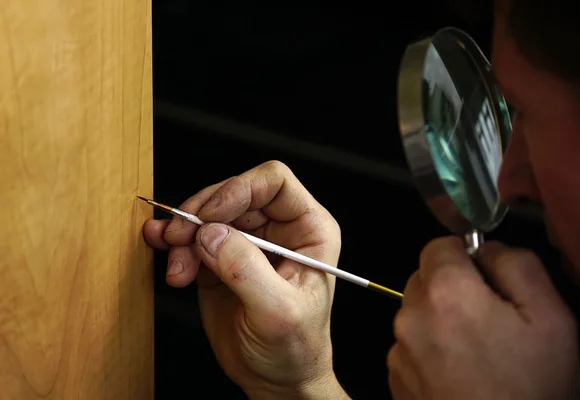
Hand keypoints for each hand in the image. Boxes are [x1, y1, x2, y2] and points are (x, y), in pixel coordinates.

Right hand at [143, 161, 348, 399]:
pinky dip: (174, 243)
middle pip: (233, 194)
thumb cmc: (295, 349)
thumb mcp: (278, 311)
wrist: (276, 381)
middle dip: (202, 213)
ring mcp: (247, 243)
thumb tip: (210, 234)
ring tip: (175, 263)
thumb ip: (245, 269)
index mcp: (308, 230)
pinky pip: (193, 239)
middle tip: (180, 237)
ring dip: (183, 233)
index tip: (211, 215)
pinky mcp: (220, 260)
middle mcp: (278, 229)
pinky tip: (162, 250)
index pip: (274, 182)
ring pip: (208, 215)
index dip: (239, 189)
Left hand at [387, 237, 579, 399]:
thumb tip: (487, 250)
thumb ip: (515, 264)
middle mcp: (410, 315)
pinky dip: (430, 349)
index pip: (438, 245)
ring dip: (440, 319)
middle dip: (452, 287)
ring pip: (416, 312)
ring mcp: (398, 349)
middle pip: (424, 278)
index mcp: (445, 291)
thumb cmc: (531, 387)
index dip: (464, 256)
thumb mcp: (549, 317)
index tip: (485, 279)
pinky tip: (458, 374)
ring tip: (476, 352)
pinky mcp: (395, 377)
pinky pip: (410, 345)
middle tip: (487, 319)